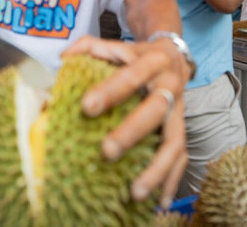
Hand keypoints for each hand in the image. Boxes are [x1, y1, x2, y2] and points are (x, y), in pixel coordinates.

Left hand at [62, 35, 190, 208]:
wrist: (174, 55)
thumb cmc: (136, 55)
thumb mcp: (117, 45)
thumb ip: (90, 46)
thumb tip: (64, 57)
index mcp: (151, 62)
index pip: (130, 76)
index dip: (110, 91)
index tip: (86, 107)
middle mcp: (169, 86)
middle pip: (155, 110)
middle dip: (132, 132)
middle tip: (107, 151)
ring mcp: (179, 111)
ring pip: (175, 141)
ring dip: (157, 169)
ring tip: (135, 193)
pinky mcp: (182, 129)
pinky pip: (182, 157)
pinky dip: (171, 181)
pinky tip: (159, 202)